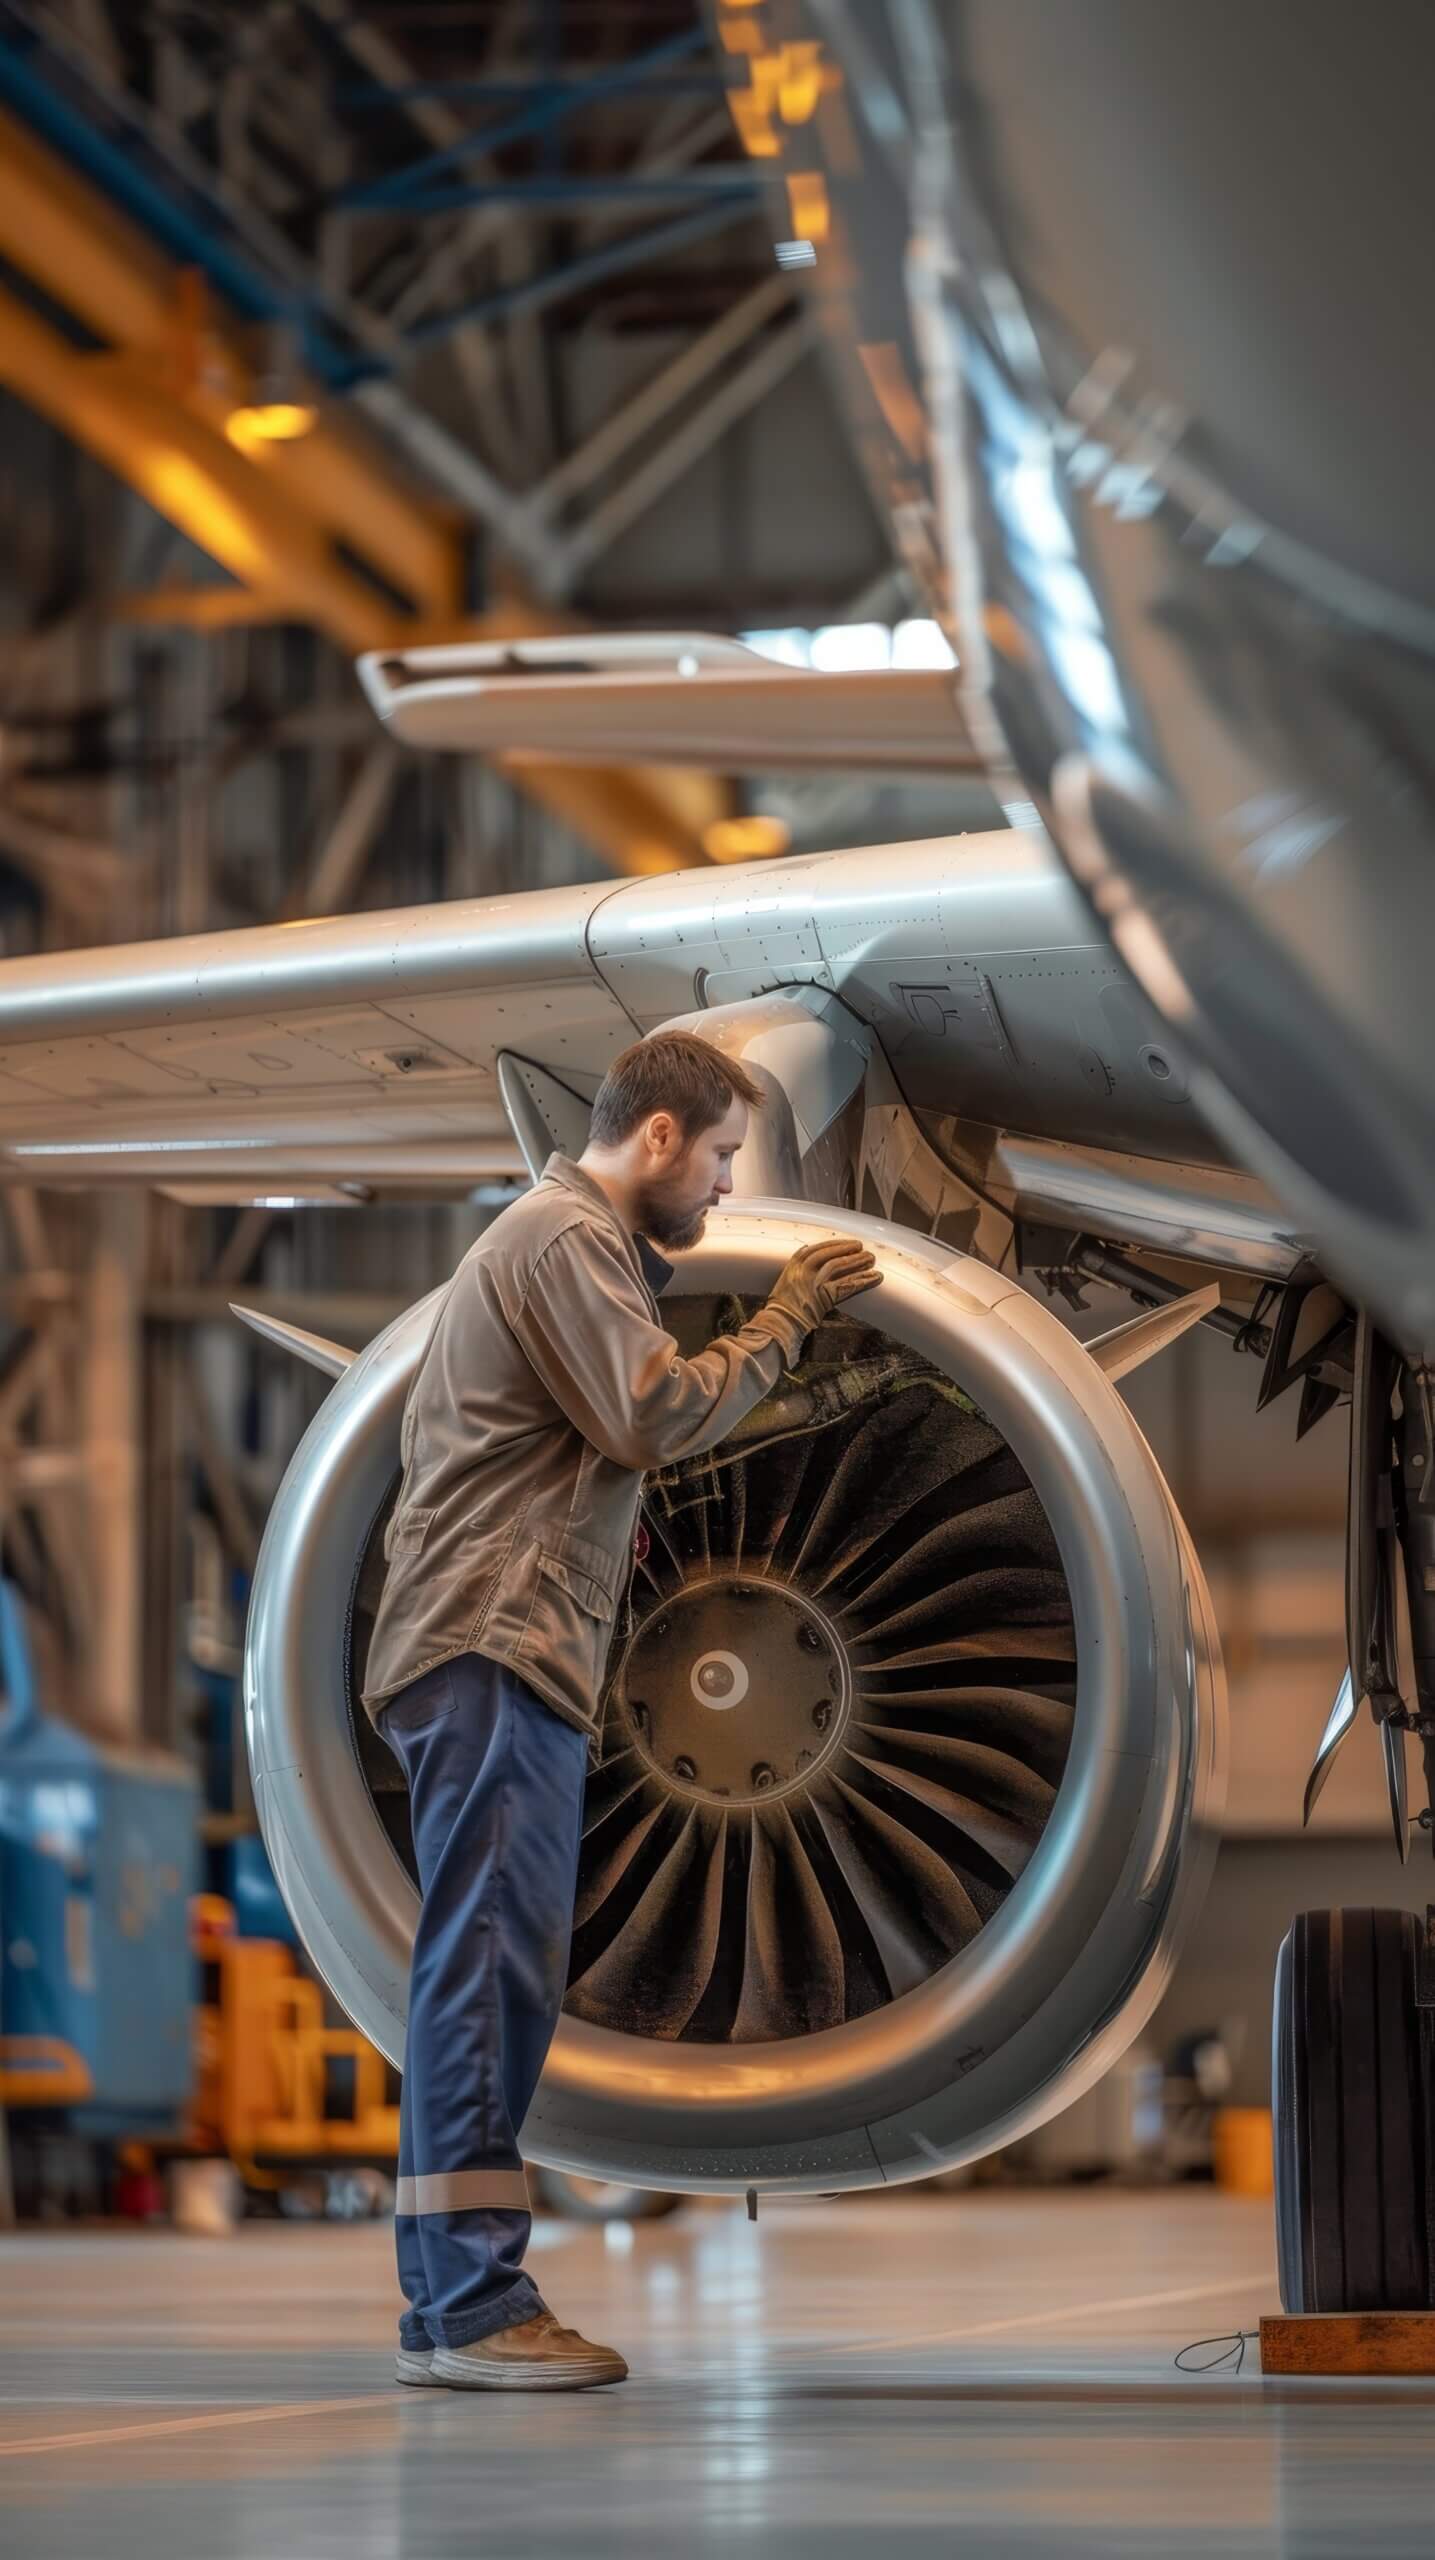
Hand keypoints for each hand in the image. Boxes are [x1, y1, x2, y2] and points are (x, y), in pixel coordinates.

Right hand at [766, 1235, 880, 1332]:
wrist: (781, 1322)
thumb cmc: (783, 1305)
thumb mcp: (785, 1279)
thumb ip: (797, 1265)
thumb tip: (806, 1249)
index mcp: (794, 1265)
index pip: (817, 1249)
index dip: (834, 1245)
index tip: (846, 1243)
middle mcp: (804, 1270)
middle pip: (830, 1254)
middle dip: (847, 1249)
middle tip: (862, 1247)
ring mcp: (814, 1282)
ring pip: (839, 1265)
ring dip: (857, 1261)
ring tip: (871, 1259)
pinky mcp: (824, 1296)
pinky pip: (847, 1285)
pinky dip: (863, 1280)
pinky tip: (874, 1277)